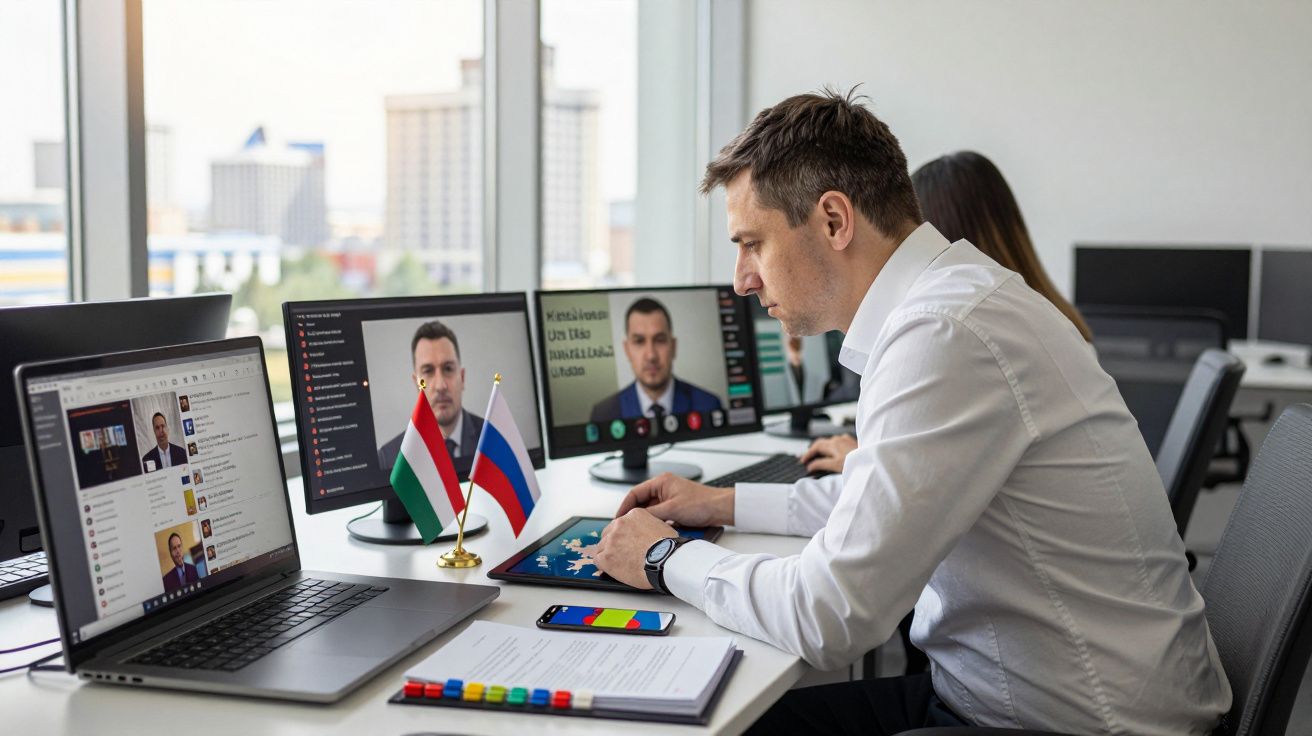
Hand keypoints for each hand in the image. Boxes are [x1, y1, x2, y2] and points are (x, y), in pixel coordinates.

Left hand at [593, 509, 678, 588]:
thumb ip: (647, 525)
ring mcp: (612, 540)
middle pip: (608, 533)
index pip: (620, 523)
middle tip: (620, 553)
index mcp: (633, 515)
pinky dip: (603, 565)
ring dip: (608, 554)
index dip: (622, 535)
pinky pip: (597, 559)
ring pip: (602, 546)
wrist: (666, 561)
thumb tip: (646, 532)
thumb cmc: (668, 548)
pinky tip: (610, 568)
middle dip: (613, 543)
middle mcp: (620, 524)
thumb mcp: (661, 526)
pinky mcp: (606, 557)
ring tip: (618, 563)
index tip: (625, 541)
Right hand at [615, 472, 733, 526]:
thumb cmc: (702, 503)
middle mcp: (663, 488)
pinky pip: (658, 515)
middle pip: (641, 502)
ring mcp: (668, 498)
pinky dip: (653, 522)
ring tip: (635, 530)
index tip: (618, 518)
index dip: (624, 506)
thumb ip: (652, 514)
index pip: (635, 493)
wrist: (719, 509)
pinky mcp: (674, 507)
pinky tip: (650, 531)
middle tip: (625, 526)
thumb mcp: (672, 509)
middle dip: (632, 514)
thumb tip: (636, 520)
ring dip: (643, 519)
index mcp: (661, 482)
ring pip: (649, 510)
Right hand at [799, 433, 856, 473]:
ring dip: (821, 448)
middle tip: (806, 459)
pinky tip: (833, 452)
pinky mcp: (852, 442)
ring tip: (817, 456)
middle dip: (812, 450)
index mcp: (833, 444)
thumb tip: (810, 466)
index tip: (802, 462)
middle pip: (821, 443)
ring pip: (829, 442)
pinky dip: (830, 448)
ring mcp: (845, 439)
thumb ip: (821, 464)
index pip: (815, 447)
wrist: (873, 459)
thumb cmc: (856, 462)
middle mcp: (838, 439)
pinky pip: (837, 442)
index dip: (807, 454)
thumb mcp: (835, 466)